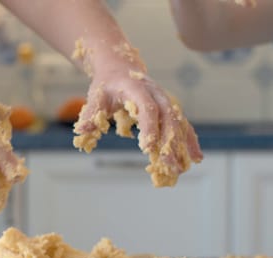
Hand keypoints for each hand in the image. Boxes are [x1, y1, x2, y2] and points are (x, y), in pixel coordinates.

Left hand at [72, 39, 202, 186]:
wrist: (120, 68)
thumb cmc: (106, 86)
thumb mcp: (96, 97)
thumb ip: (91, 114)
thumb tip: (82, 130)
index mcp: (136, 88)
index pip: (147, 107)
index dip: (149, 127)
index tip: (148, 149)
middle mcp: (156, 93)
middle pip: (167, 118)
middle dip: (169, 143)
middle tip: (168, 166)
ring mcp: (165, 99)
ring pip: (178, 122)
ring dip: (183, 145)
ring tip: (184, 168)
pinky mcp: (169, 108)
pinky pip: (182, 124)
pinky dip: (190, 140)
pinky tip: (195, 158)